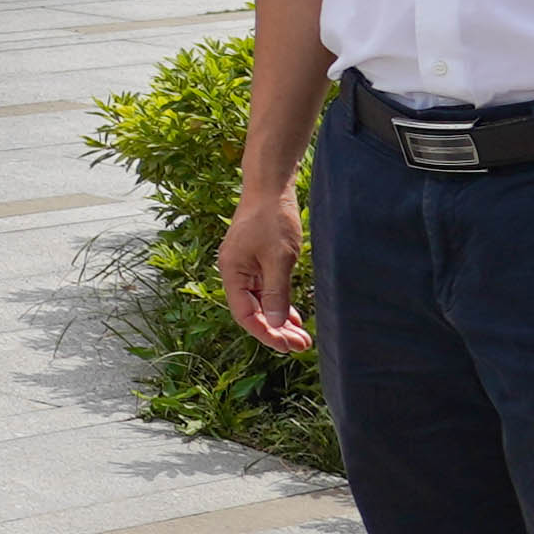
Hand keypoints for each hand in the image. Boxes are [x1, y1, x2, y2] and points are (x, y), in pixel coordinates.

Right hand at [218, 180, 310, 356]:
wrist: (270, 186)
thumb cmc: (272, 218)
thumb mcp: (278, 258)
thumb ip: (276, 293)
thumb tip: (275, 325)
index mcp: (232, 272)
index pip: (245, 314)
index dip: (265, 333)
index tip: (288, 346)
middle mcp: (234, 272)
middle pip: (252, 311)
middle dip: (276, 330)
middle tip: (302, 345)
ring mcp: (245, 267)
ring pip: (260, 303)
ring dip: (279, 320)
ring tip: (301, 337)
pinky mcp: (256, 261)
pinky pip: (265, 290)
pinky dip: (279, 304)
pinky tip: (293, 316)